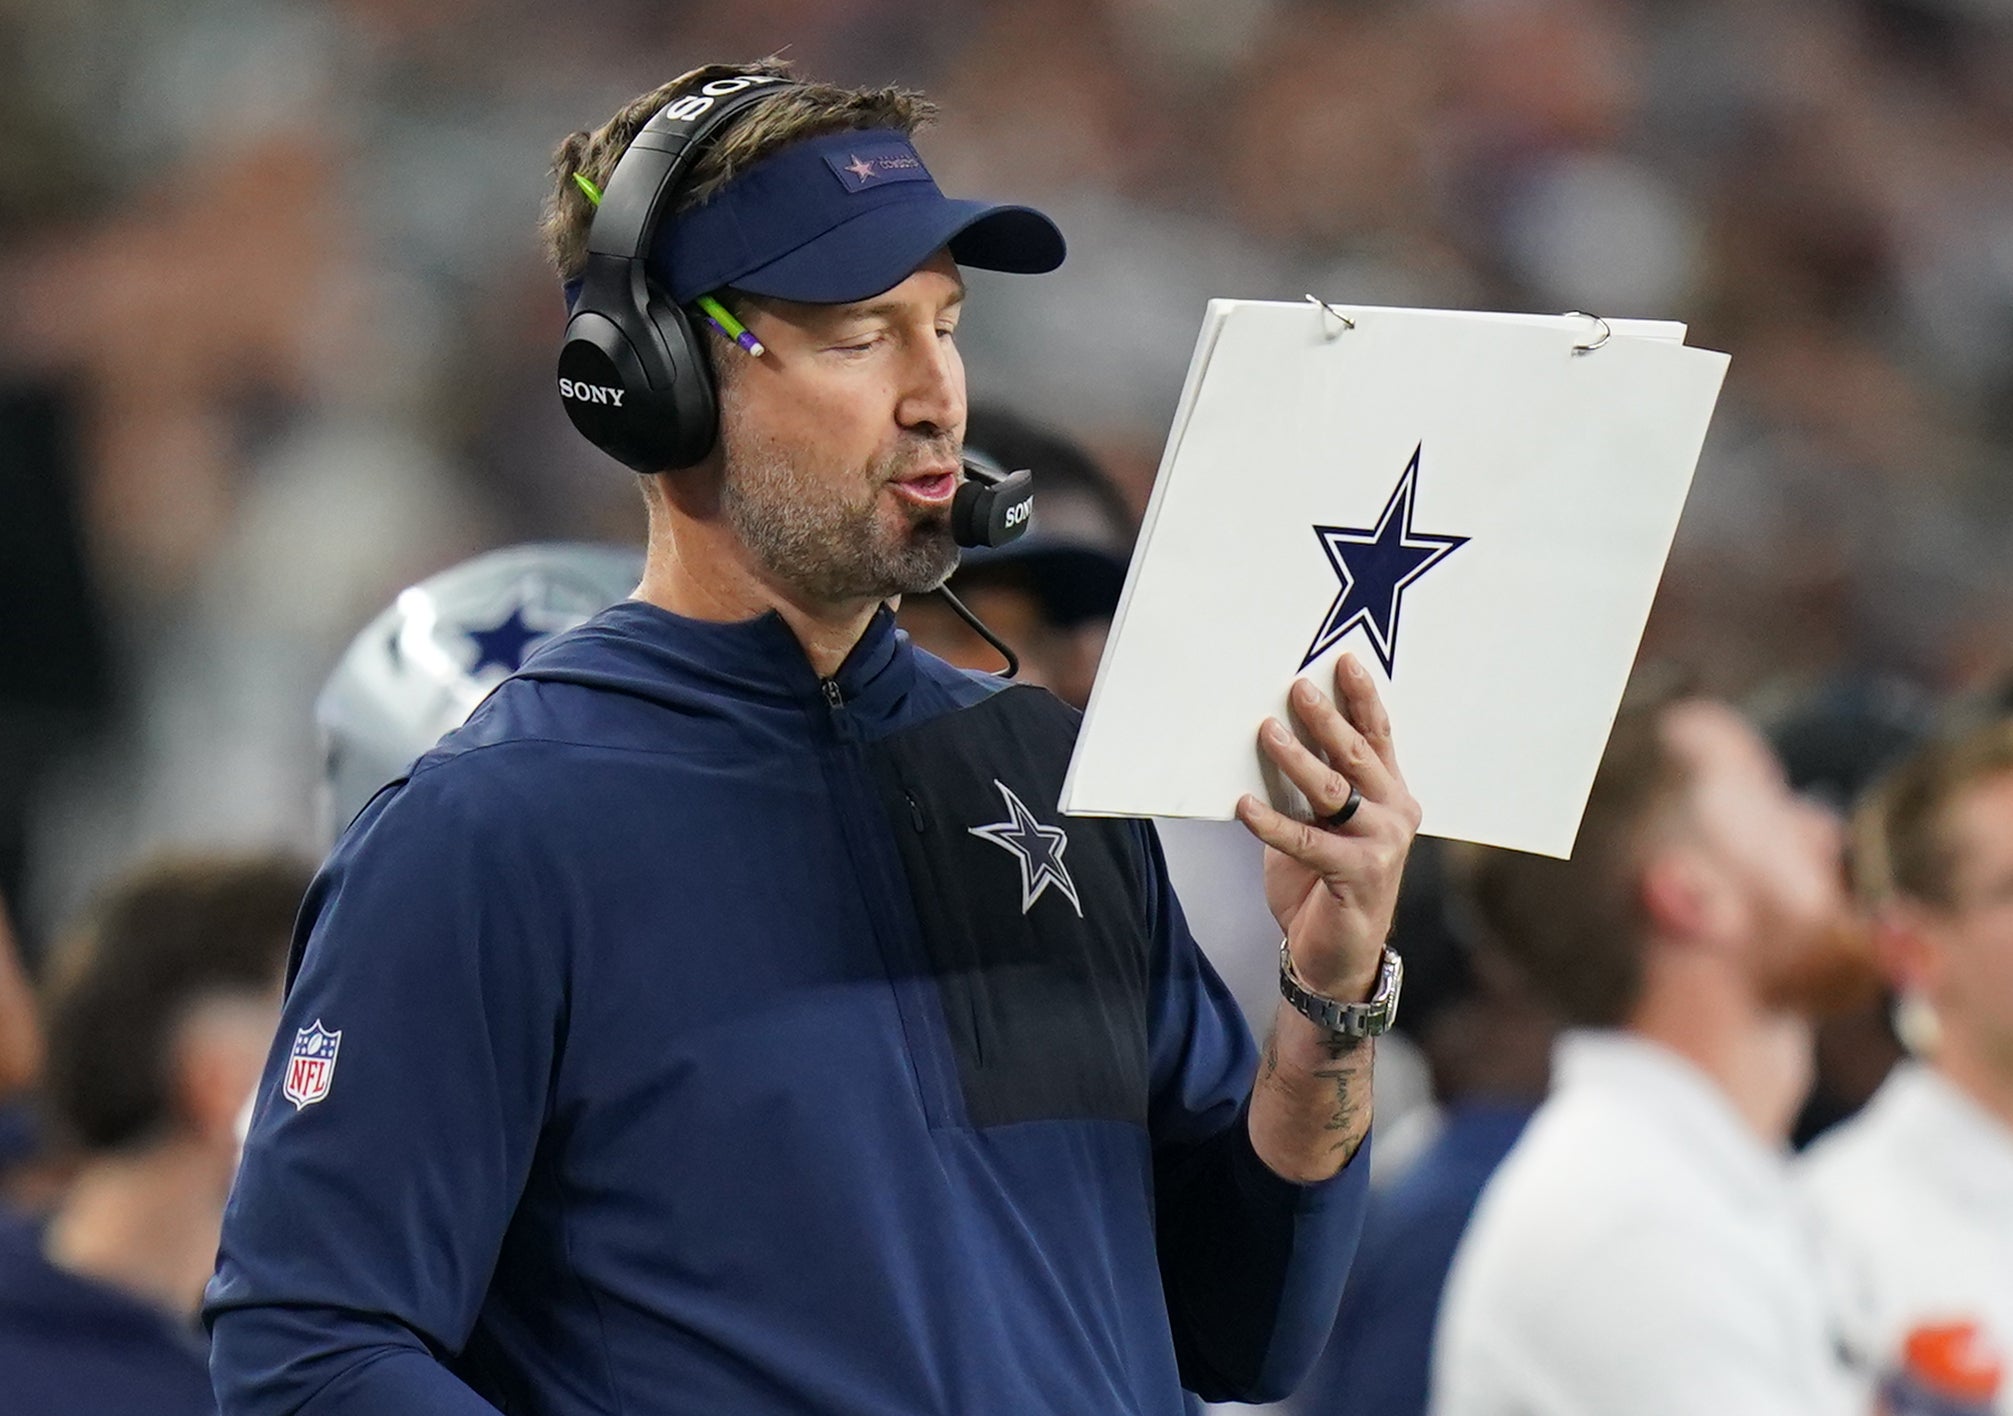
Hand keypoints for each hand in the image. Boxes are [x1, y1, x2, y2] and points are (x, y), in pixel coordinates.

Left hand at [1235, 654, 1420, 1000]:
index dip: (1362, 698)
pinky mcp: (1357, 875)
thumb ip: (1308, 787)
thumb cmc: (1322, 884)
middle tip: (1297, 688)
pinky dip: (1272, 822)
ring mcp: (1380, 846)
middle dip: (1325, 718)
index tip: (1342, 663)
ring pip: (1334, 791)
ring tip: (1265, 731)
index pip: (1377, 737)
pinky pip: (1306, 840)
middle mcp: (1394, 814)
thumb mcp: (1318, 825)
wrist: (1335, 956)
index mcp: (1391, 796)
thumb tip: (1273, 734)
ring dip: (1296, 759)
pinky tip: (1244, 805)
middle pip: (1357, 754)